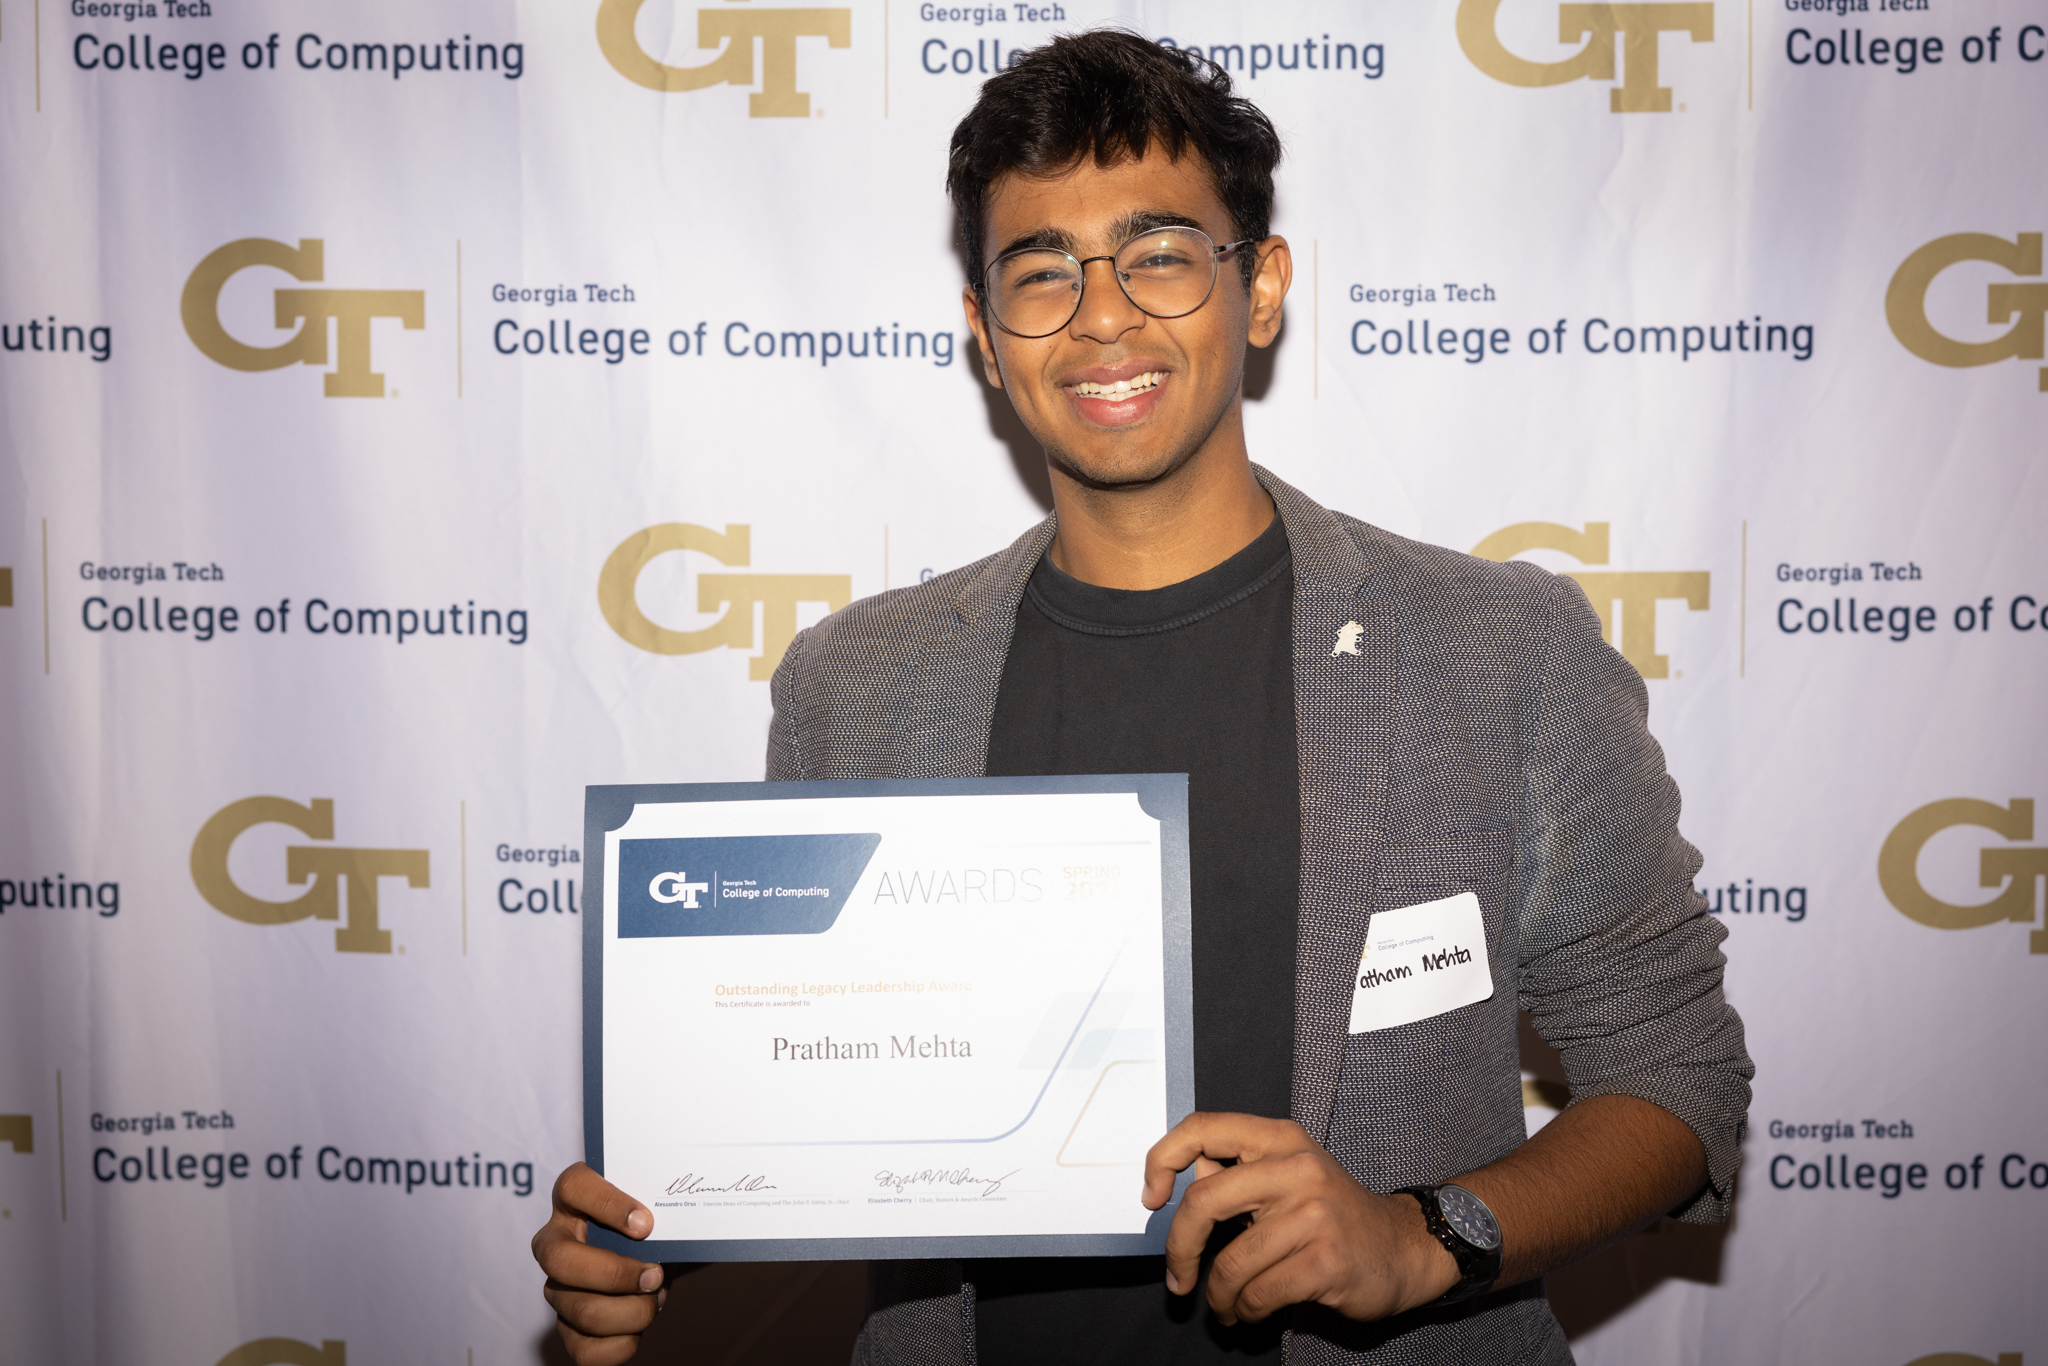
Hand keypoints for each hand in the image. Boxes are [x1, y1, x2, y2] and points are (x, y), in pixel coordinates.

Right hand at [532, 1162, 666, 1364]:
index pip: (573, 1187)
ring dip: (632, 1312)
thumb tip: (684, 1227)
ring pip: (583, 1311)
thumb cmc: (649, 1228)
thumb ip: (659, 1210)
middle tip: (655, 1275)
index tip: (646, 1223)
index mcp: (571, 1199)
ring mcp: (556, 1288)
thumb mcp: (652, 1210)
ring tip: (654, 1300)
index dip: (608, 1204)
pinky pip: (586, 1352)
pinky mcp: (566, 1328)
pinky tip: (639, 1328)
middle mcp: (553, 1243)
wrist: (648, 1259)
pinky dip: (623, 1344)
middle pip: (561, 1260)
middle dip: (616, 1274)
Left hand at [1140, 1113, 1458, 1325]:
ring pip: (1230, 1263)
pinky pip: (1259, 1293)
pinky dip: (1245, 1311)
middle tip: (1178, 1278)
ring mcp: (1312, 1214)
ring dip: (1218, 1296)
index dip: (1162, 1158)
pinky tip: (1250, 1313)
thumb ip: (1237, 1171)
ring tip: (1224, 1306)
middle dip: (1179, 1249)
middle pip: (1203, 1202)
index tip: (1151, 1196)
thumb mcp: (1288, 1174)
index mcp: (1279, 1139)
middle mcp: (1295, 1167)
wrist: (1404, 1247)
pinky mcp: (1325, 1260)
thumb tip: (1178, 1179)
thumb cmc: (1334, 1213)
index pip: (1202, 1128)